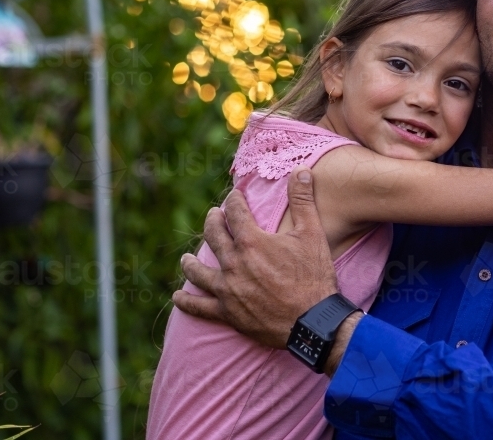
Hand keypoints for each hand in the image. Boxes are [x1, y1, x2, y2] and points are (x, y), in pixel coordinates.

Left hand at [172, 167, 338, 349]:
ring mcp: (227, 289)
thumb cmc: (314, 277)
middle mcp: (233, 264)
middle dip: (213, 221)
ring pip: (198, 272)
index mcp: (252, 242)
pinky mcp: (227, 313)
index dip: (235, 200)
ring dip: (191, 262)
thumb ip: (303, 201)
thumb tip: (300, 170)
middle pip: (214, 236)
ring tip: (187, 258)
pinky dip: (186, 302)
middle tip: (214, 216)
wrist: (312, 322)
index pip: (235, 212)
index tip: (235, 195)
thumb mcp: (312, 234)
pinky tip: (178, 297)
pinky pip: (199, 306)